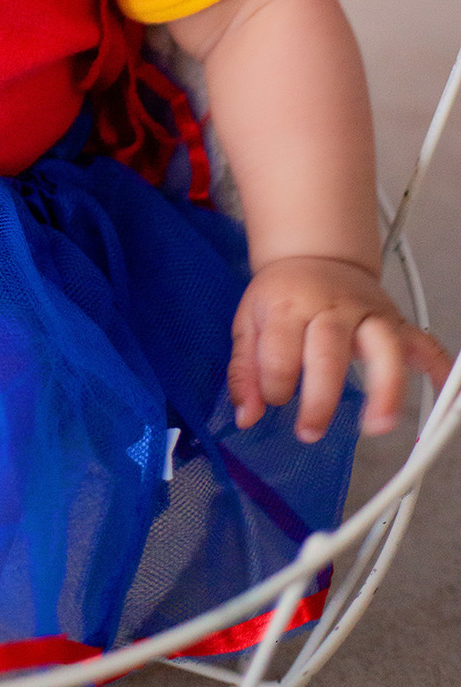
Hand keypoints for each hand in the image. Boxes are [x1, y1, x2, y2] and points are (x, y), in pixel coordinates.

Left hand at [230, 256, 450, 442]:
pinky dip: (438, 367)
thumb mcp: (249, 322)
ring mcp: (369, 313)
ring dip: (385, 388)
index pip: (281, 350)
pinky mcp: (395, 321)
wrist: (313, 255)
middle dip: (320, 397)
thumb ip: (244, 370)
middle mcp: (333, 307)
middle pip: (330, 352)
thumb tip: (247, 416)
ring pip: (385, 347)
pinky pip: (423, 343)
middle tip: (309, 430)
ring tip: (377, 426)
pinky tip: (444, 393)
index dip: (274, 384)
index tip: (273, 400)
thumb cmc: (282, 294)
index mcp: (290, 304)